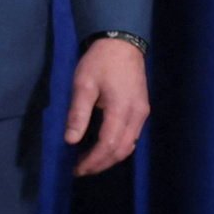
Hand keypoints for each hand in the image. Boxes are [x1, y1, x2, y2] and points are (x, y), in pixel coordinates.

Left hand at [65, 36, 150, 173]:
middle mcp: (137, 115)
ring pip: (130, 146)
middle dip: (101, 164)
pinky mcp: (142, 110)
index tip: (77, 169)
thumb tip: (70, 141)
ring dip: (110, 158)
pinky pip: (132, 136)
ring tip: (89, 163)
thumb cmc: (100, 62)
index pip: (108, 144)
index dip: (93, 160)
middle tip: (80, 170)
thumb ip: (78, 113)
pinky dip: (118, 148)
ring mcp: (142, 113)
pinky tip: (103, 148)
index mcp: (122, 109)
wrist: (122, 43)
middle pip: (122, 150)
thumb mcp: (83, 84)